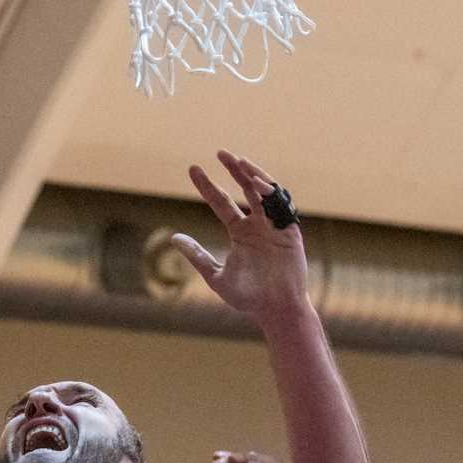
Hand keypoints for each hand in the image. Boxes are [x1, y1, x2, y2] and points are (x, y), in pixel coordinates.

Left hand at [170, 150, 309, 322]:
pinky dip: (270, 192)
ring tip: (238, 161)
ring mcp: (274, 225)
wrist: (276, 309)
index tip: (193, 169)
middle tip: (220, 153)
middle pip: (244, 188)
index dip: (207, 185)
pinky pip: (281, 205)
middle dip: (233, 170)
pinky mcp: (290, 230)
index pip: (222, 202)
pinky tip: (256, 182)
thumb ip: (197, 256)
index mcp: (240, 232)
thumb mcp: (215, 276)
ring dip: (252, 174)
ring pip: (264, 192)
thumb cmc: (247, 298)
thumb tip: (173, 238)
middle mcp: (257, 224)